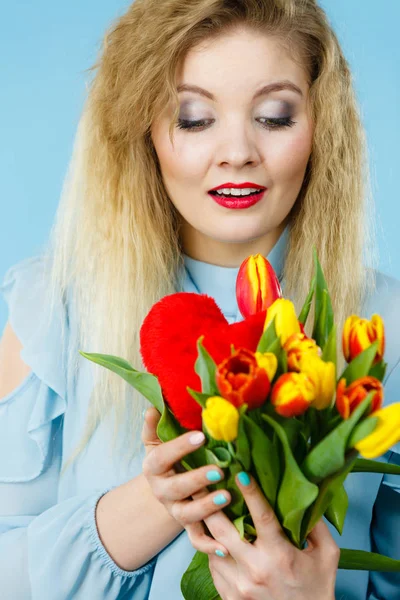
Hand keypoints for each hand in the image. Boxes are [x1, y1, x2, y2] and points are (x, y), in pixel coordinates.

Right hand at [141, 407, 230, 556]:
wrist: (165, 485)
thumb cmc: (168, 456)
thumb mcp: (158, 439)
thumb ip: (155, 424)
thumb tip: (153, 406)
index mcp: (154, 467)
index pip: (164, 457)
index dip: (181, 447)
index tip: (201, 436)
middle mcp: (162, 491)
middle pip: (176, 488)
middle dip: (197, 480)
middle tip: (218, 471)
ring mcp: (175, 510)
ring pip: (187, 515)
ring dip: (207, 508)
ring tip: (227, 497)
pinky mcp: (188, 526)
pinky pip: (196, 539)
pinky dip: (209, 546)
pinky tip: (224, 547)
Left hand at [204, 472, 338, 599]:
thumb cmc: (318, 588)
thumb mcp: (327, 555)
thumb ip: (316, 524)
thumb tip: (305, 494)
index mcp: (280, 556)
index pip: (262, 517)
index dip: (251, 493)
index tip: (241, 473)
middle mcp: (255, 570)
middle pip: (222, 531)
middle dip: (210, 506)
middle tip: (203, 486)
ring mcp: (239, 586)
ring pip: (212, 548)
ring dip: (209, 528)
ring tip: (205, 507)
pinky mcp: (230, 598)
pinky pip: (213, 567)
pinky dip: (213, 550)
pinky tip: (216, 539)